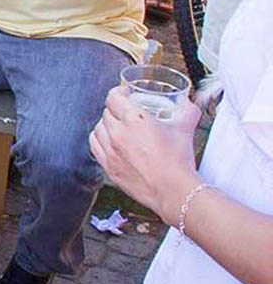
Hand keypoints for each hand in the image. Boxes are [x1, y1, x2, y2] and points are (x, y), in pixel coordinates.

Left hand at [89, 85, 201, 224]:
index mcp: (133, 120)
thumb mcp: (185, 128)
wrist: (173, 190)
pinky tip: (107, 141)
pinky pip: (95, 146)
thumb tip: (188, 102)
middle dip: (115, 109)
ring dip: (106, 124)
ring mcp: (110, 151)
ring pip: (98, 129)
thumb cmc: (179, 159)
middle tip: (125, 112)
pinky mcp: (108, 166)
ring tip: (116, 126)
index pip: (113, 98)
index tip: (124, 94)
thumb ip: (188, 110)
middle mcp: (117, 133)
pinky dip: (99, 140)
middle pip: (106, 113)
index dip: (117, 93)